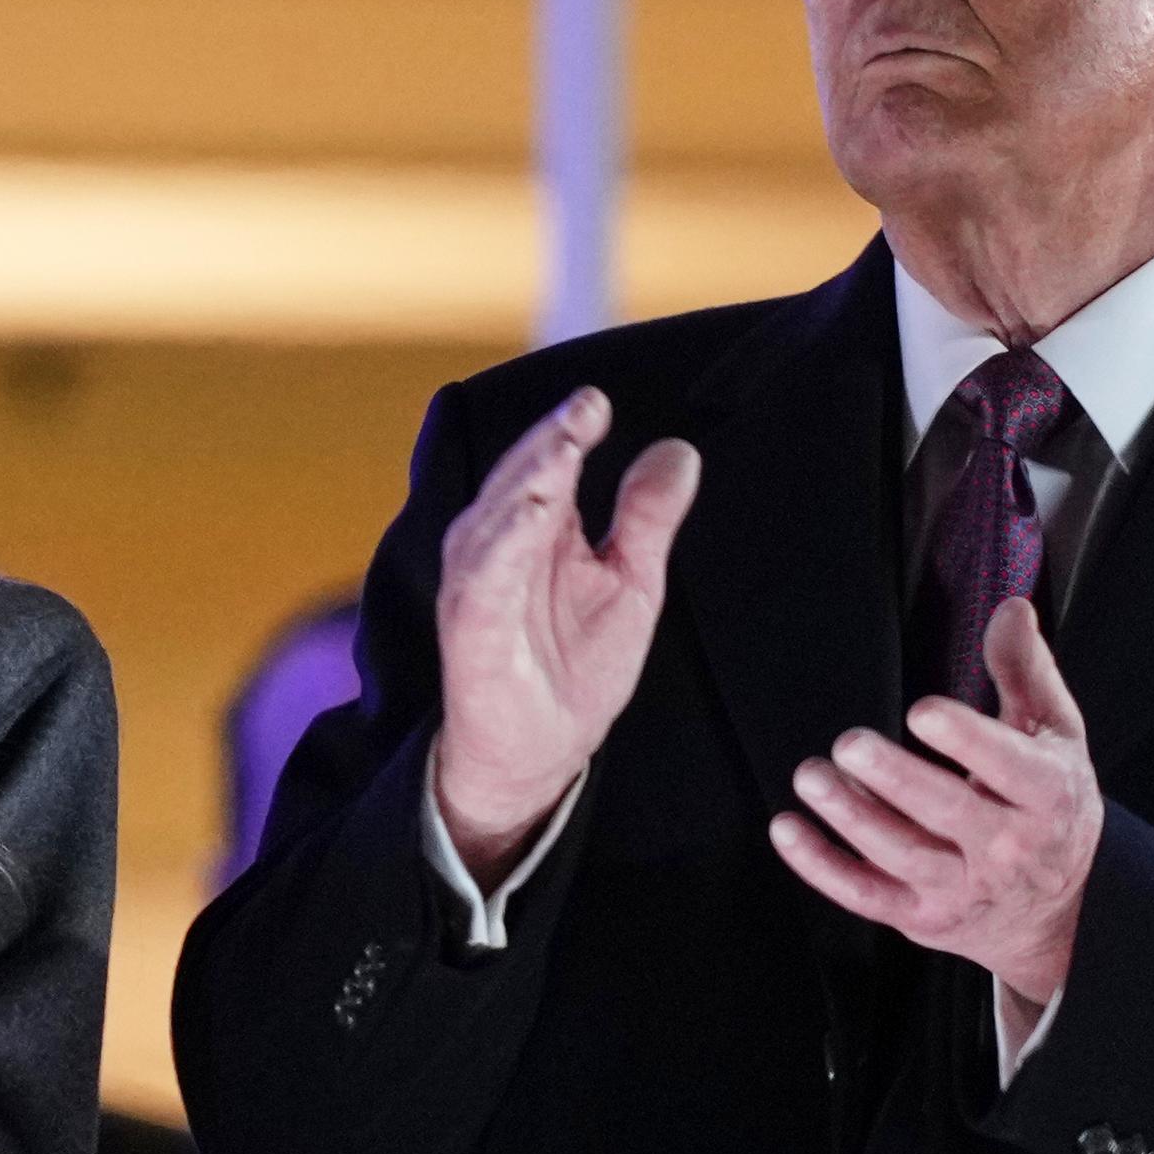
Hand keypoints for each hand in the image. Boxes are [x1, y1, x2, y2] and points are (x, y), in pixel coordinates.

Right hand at [432, 387, 700, 882]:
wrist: (537, 753)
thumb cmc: (574, 662)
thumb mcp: (631, 582)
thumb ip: (647, 517)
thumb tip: (680, 449)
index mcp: (537, 525)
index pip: (552, 460)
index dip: (573, 427)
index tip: (600, 401)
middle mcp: (500, 542)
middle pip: (523, 475)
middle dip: (552, 439)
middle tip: (587, 405)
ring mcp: (481, 582)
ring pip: (498, 515)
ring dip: (529, 478)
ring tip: (563, 445)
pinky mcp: (473, 626)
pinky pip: (486, 577)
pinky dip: (506, 542)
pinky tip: (533, 513)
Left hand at [769, 596, 1099, 1023]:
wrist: (1059, 912)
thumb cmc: (1049, 806)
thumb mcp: (1055, 735)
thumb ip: (1027, 670)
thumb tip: (1011, 607)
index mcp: (1048, 796)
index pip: (1011, 768)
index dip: (968, 741)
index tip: (923, 711)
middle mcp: (1007, 849)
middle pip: (947, 812)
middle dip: (895, 779)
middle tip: (849, 742)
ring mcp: (961, 888)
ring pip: (900, 855)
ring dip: (851, 816)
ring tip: (812, 775)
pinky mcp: (920, 916)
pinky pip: (865, 895)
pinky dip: (821, 867)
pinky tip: (787, 828)